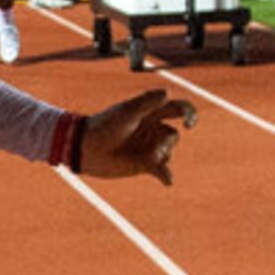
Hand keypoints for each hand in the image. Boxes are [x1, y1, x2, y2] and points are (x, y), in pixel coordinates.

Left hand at [77, 88, 197, 186]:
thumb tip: (168, 93)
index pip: (177, 109)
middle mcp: (151, 130)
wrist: (85, 148)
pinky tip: (167, 181)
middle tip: (153, 149)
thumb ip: (147, 102)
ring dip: (161, 156)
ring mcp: (148, 147)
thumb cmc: (103, 126)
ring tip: (148, 158)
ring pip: (168, 152)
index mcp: (150, 113)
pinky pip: (162, 170)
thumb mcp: (126, 112)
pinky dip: (166, 175)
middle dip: (166, 142)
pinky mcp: (143, 164)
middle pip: (173, 135)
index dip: (189, 113)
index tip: (188, 123)